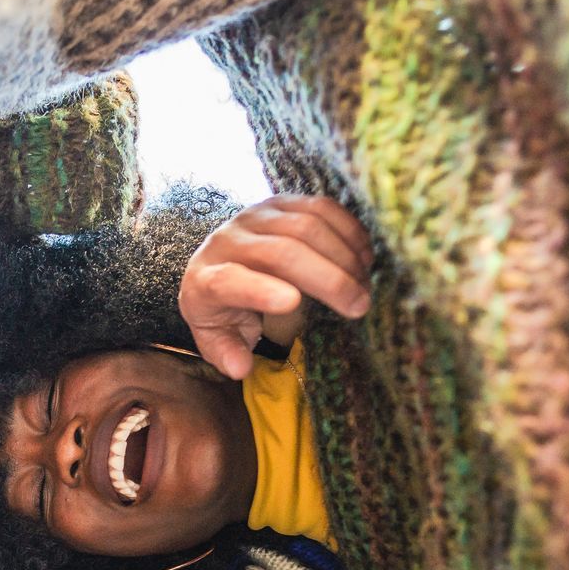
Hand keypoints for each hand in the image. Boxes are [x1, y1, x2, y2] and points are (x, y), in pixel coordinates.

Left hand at [179, 194, 373, 379]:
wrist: (217, 263)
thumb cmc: (222, 308)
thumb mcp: (217, 337)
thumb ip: (226, 353)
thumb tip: (240, 368)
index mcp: (205, 279)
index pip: (227, 281)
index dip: (258, 291)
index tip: (293, 303)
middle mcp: (227, 241)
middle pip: (281, 252)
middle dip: (327, 279)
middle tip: (359, 306)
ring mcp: (256, 216)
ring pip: (307, 226)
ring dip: (344, 257)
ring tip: (364, 286)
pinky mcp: (282, 201)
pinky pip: (322, 208)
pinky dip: (349, 232)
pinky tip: (364, 259)